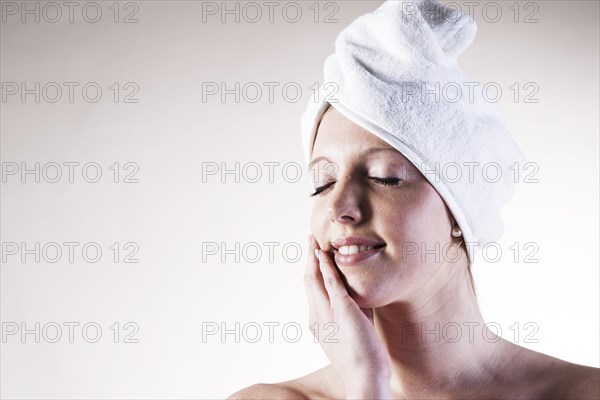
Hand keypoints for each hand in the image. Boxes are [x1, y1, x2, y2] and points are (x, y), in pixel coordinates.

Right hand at [304, 234, 391, 397]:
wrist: (365, 375)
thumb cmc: (364, 357)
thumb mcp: (355, 329)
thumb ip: (355, 311)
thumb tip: (361, 297)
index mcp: (317, 323)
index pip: (311, 291)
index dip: (311, 271)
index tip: (313, 257)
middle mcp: (316, 316)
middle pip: (308, 280)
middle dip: (308, 258)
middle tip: (310, 241)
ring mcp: (326, 313)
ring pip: (314, 278)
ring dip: (314, 256)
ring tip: (314, 240)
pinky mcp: (340, 310)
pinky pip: (330, 282)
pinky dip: (327, 265)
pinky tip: (325, 253)